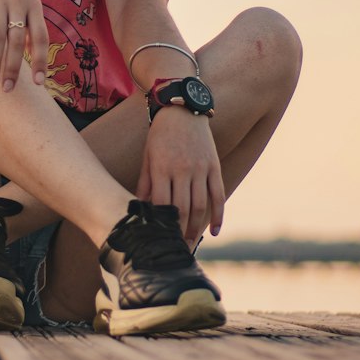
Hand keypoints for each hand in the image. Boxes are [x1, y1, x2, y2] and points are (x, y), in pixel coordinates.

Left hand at [137, 109, 224, 245]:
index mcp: (162, 168)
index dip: (160, 225)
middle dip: (178, 233)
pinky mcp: (214, 166)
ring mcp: (200, 168)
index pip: (161, 204)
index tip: (158, 240)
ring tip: (189, 243)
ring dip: (195, 228)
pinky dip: (218, 215)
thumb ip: (145, 183)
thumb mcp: (147, 157)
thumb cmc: (160, 135)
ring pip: (200, 205)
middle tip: (174, 250)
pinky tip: (214, 231)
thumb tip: (141, 209)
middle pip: (182, 209)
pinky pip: (218, 194)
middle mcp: (182, 170)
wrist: (183, 109)